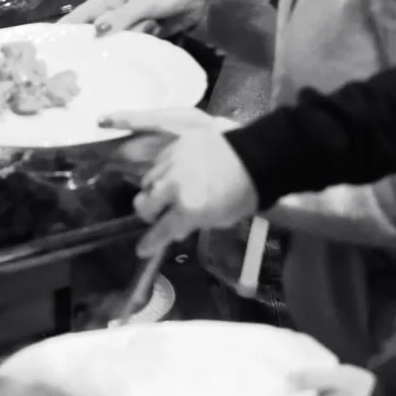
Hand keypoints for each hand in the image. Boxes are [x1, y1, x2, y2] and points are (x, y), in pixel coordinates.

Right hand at [65, 0, 210, 36]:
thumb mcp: (147, 1)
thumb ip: (122, 16)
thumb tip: (96, 30)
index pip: (86, 11)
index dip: (70, 25)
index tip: (54, 41)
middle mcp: (118, 8)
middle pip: (98, 29)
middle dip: (99, 41)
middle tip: (90, 58)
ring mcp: (132, 22)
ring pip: (116, 40)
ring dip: (127, 42)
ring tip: (146, 32)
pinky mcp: (145, 33)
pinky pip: (133, 44)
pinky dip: (137, 47)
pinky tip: (143, 45)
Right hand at [103, 107, 259, 255]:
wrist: (254, 158)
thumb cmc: (241, 195)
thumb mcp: (219, 218)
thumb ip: (193, 223)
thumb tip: (177, 229)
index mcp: (189, 208)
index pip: (161, 231)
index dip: (150, 243)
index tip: (142, 250)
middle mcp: (175, 186)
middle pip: (144, 204)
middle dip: (148, 213)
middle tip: (157, 213)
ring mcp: (172, 163)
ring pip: (148, 181)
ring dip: (155, 190)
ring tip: (168, 190)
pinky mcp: (175, 146)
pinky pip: (159, 162)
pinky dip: (164, 171)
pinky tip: (176, 173)